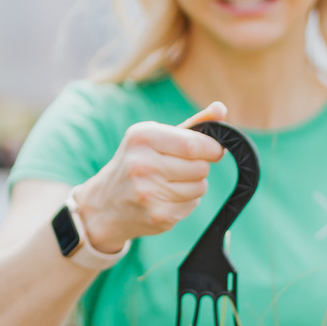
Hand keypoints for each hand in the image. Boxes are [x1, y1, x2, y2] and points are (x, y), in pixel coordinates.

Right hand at [74, 102, 225, 252]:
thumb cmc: (138, 163)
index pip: (193, 144)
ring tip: (170, 183)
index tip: (213, 150)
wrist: (105, 204)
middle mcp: (141, 164)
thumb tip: (221, 109)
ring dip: (194, 185)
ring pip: (200, 187)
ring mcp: (148, 193)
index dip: (212, 148)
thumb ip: (192, 124)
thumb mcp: (156, 138)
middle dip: (200, 167)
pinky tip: (165, 198)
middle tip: (182, 168)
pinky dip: (186, 202)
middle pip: (201, 167)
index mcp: (141, 137)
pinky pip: (192, 205)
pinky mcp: (157, 216)